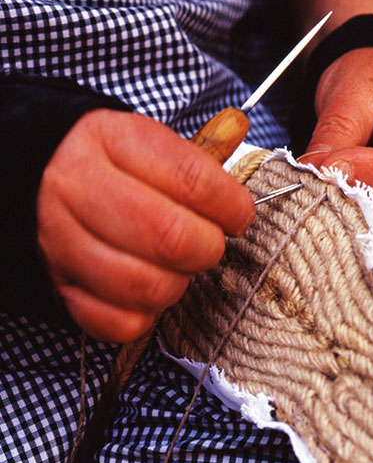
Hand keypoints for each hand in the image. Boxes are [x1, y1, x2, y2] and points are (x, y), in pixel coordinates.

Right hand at [37, 109, 254, 341]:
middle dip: (207, 249)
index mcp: (111, 139)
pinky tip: (146, 291)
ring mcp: (61, 240)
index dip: (232, 207)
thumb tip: (240, 144)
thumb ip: (199, 159)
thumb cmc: (116, 167)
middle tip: (206, 243)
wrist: (43, 181)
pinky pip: (119, 323)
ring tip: (174, 267)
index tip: (238, 216)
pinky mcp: (59, 286)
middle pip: (171, 238)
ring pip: (147, 286)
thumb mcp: (151, 145)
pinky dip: (145, 316)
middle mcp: (78, 186)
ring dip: (177, 284)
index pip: (193, 179)